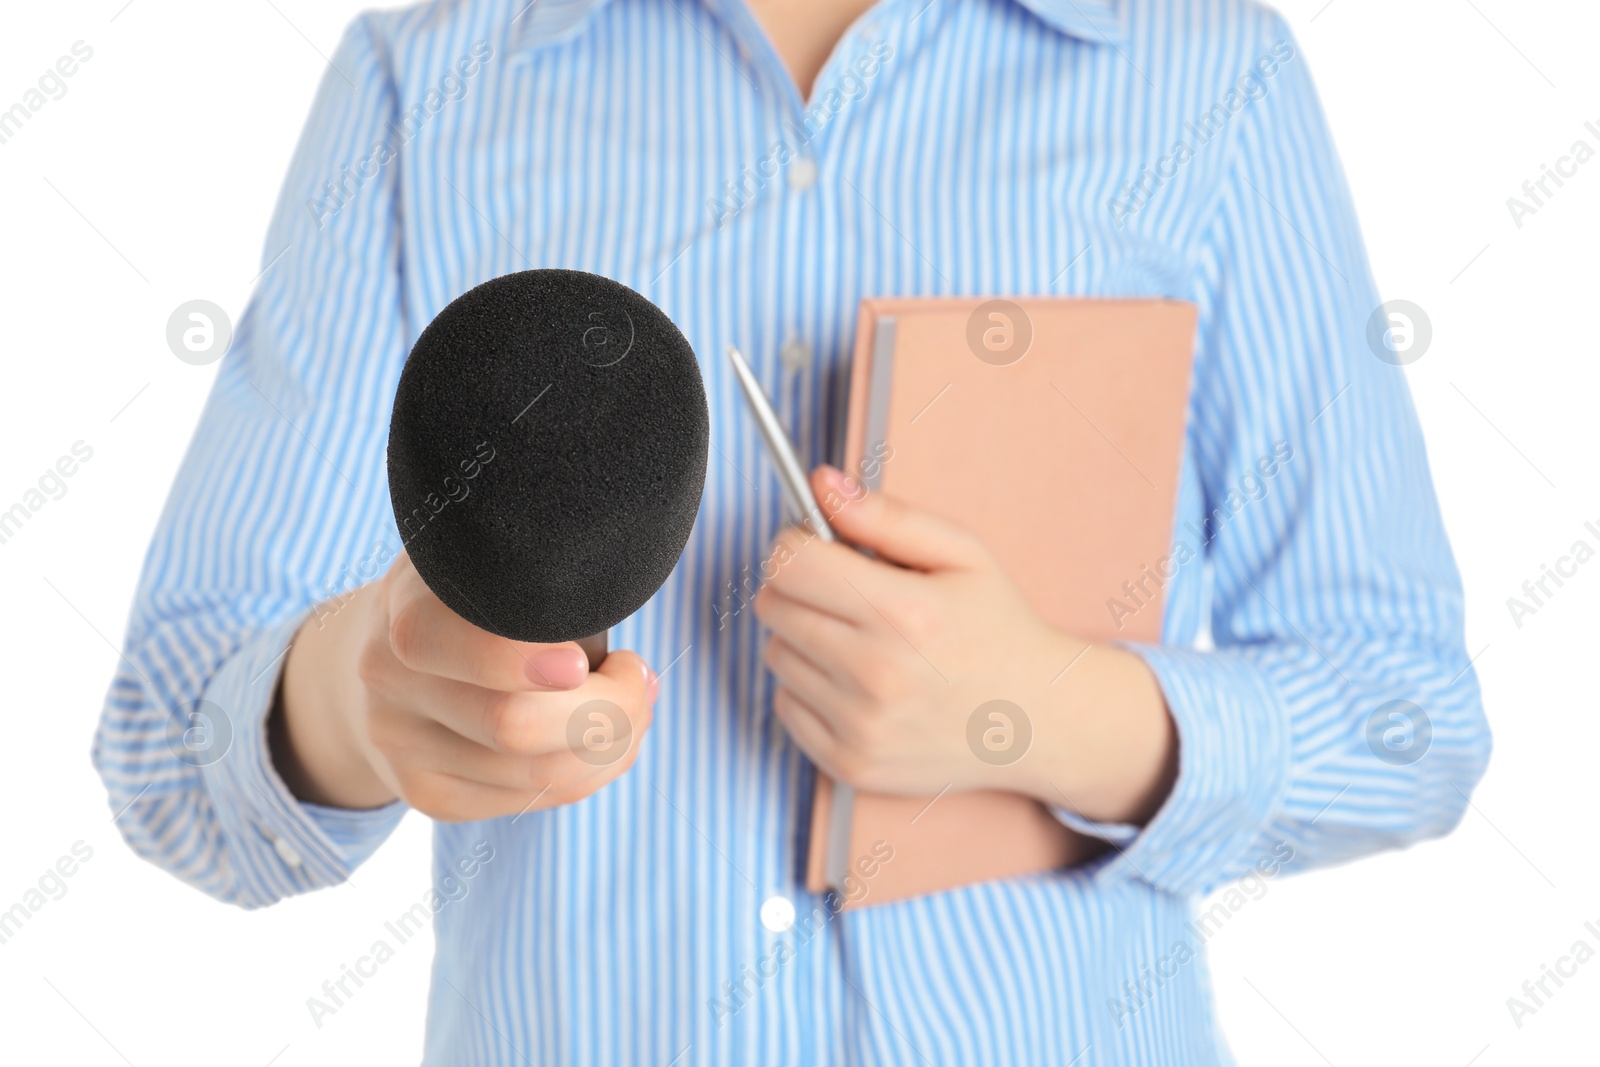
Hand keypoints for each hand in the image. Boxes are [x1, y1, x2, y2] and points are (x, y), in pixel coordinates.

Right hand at [274, 551, 657, 819]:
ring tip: (633, 703)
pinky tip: (606, 740)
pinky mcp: (428, 793)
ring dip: (614, 744)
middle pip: (517, 726)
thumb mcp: (483, 557)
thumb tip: (610, 613)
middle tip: (636, 674)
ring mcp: (401, 745)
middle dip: (609, 708)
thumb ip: (533, 572)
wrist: (376, 650)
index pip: (476, 652)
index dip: (537, 663)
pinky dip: (592, 773)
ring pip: (538, 774)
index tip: (588, 659)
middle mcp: (389, 682)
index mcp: (407, 612)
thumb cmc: (464, 593)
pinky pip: (532, 800)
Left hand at [753, 466, 1175, 823]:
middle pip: (773, 607)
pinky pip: (785, 706)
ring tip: (858, 639)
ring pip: (774, 655)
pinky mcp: (849, 762)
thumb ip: (886, 515)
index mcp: (906, 613)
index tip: (815, 546)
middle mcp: (878, 674)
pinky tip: (855, 681)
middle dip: (799, 588)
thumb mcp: (963, 554)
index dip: (794, 543)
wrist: (1037, 721)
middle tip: (843, 593)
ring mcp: (861, 725)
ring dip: (803, 638)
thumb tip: (821, 485)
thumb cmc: (998, 630)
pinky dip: (808, 688)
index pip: (790, 564)